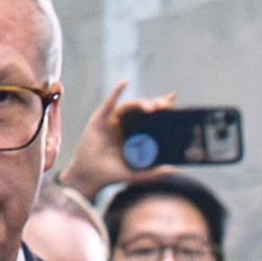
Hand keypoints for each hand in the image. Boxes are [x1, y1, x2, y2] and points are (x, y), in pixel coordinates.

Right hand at [60, 79, 176, 196]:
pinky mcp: (99, 120)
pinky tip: (125, 83)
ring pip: (129, 107)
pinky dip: (116, 92)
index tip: (172, 100)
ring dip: (140, 103)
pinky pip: (109, 103)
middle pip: (141, 110)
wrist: (89, 177)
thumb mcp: (134, 174)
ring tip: (152, 107)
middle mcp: (124, 126)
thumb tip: (171, 170)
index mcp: (134, 135)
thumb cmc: (110, 175)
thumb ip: (151, 174)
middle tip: (165, 104)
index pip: (150, 118)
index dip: (160, 108)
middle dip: (154, 104)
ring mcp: (112, 122)